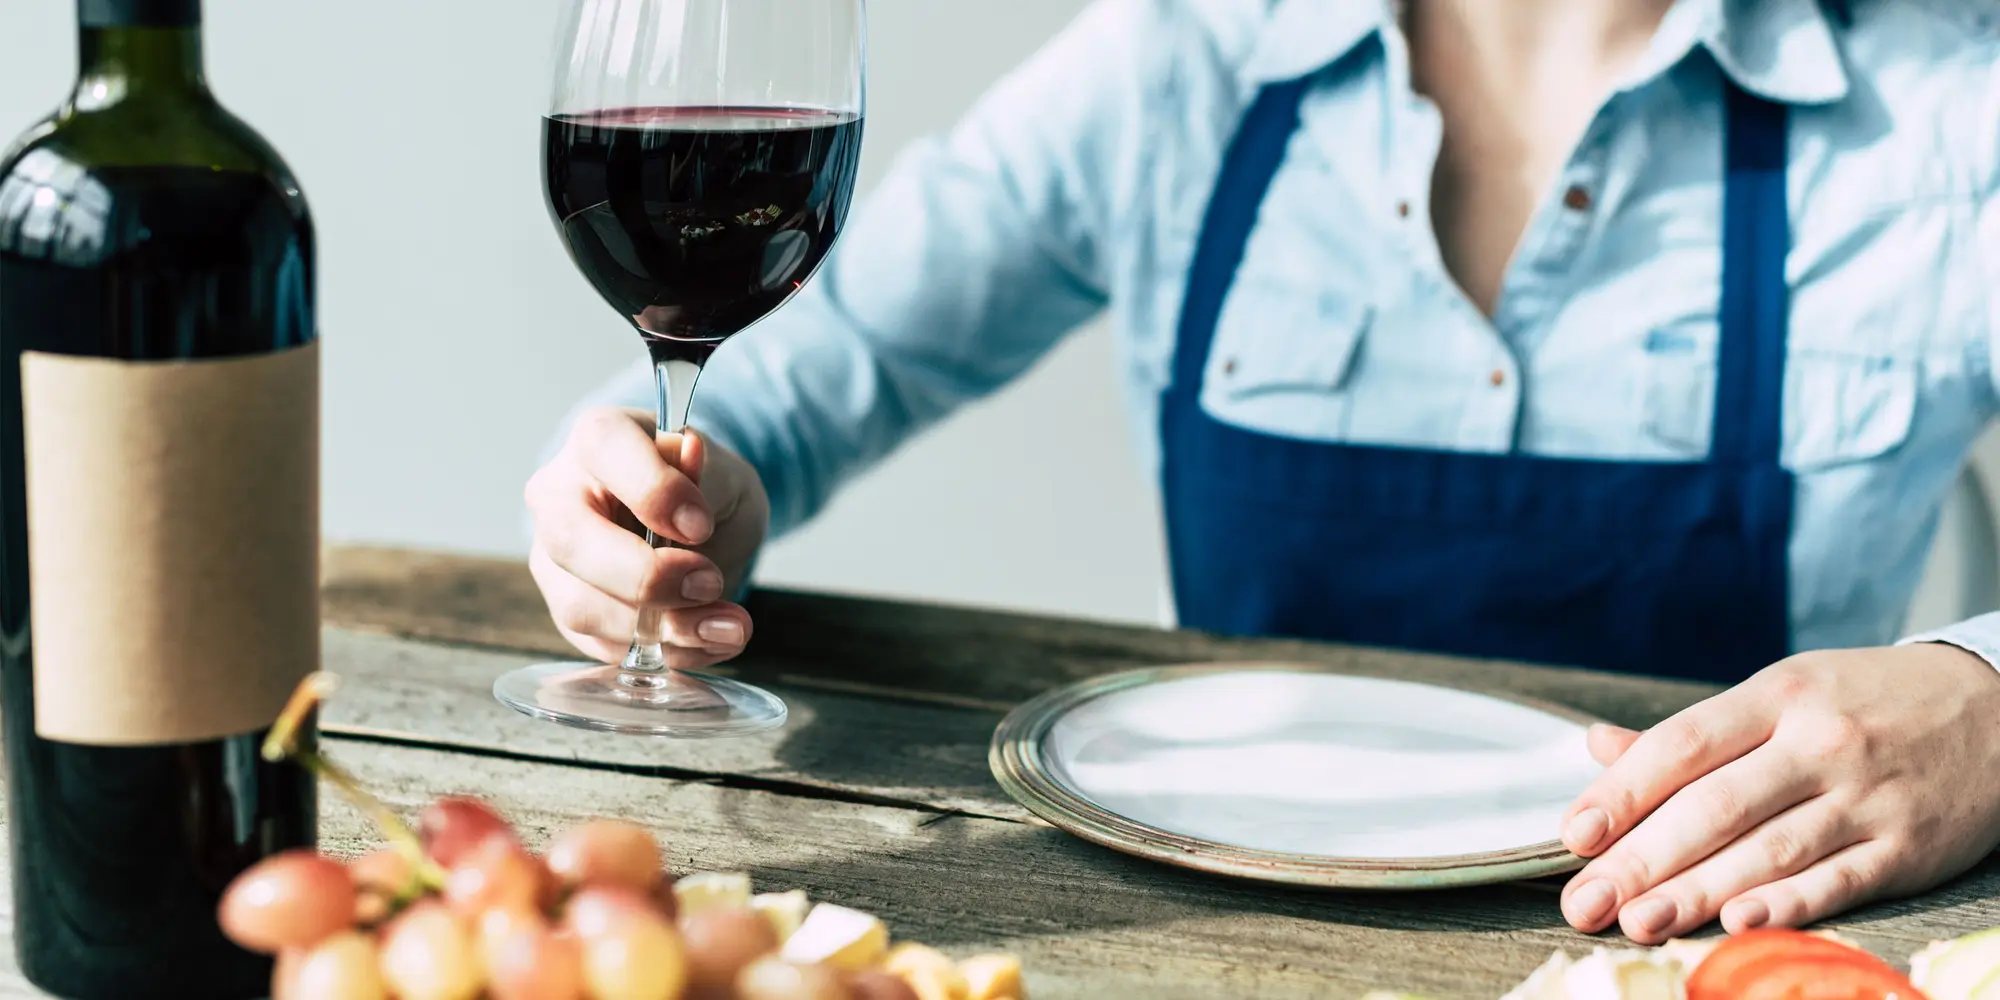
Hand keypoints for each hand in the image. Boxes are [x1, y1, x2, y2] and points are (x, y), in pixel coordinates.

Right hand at [525, 406, 770, 669]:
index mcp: (598, 439)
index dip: (654, 492)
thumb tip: (690, 454)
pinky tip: (710, 639)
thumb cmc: (704, 488)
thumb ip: (706, 471)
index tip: (701, 525)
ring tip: (730, 626)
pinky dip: (666, 652)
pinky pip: (604, 645)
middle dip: (645, 576)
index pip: (605, 451)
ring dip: (663, 629)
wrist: (699, 527)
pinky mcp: (569, 611)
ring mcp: (554, 559)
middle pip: (570, 541)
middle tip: (709, 584)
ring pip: (581, 606)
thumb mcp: (723, 471)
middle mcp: (558, 496)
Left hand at [1557, 643, 1999, 943]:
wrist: (1999, 707)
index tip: (1574, 835)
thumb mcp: (1784, 692)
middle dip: (1642, 858)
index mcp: (1777, 697)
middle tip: (1586, 902)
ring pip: (1768, 849)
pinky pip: (1839, 880)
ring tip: (1637, 920)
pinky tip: (1738, 923)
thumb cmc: (1867, 702)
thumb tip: (1598, 747)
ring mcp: (1865, 798)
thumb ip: (1693, 733)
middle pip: (1714, 807)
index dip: (1622, 792)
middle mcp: (1817, 744)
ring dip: (1697, 891)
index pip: (1682, 745)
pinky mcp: (1906, 847)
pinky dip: (1788, 904)